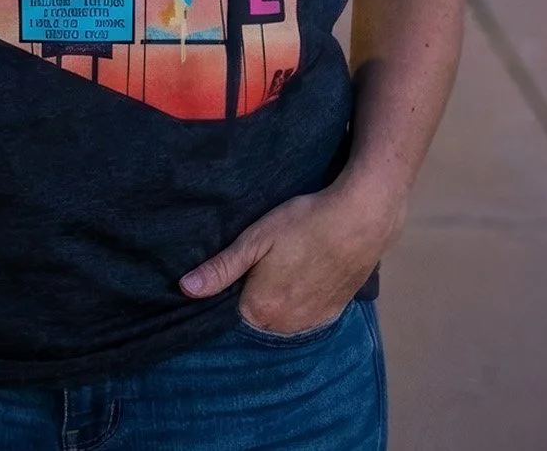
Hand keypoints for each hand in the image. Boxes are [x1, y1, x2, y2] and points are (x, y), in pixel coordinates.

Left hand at [179, 181, 405, 335]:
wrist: (361, 220)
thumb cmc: (304, 223)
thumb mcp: (256, 239)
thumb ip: (221, 269)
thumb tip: (185, 289)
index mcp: (259, 310)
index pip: (231, 308)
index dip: (233, 285)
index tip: (240, 263)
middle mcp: (284, 325)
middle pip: (257, 314)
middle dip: (255, 292)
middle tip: (265, 258)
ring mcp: (311, 322)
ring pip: (282, 316)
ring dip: (279, 297)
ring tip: (286, 262)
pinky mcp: (333, 313)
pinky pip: (306, 314)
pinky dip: (302, 298)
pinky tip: (306, 272)